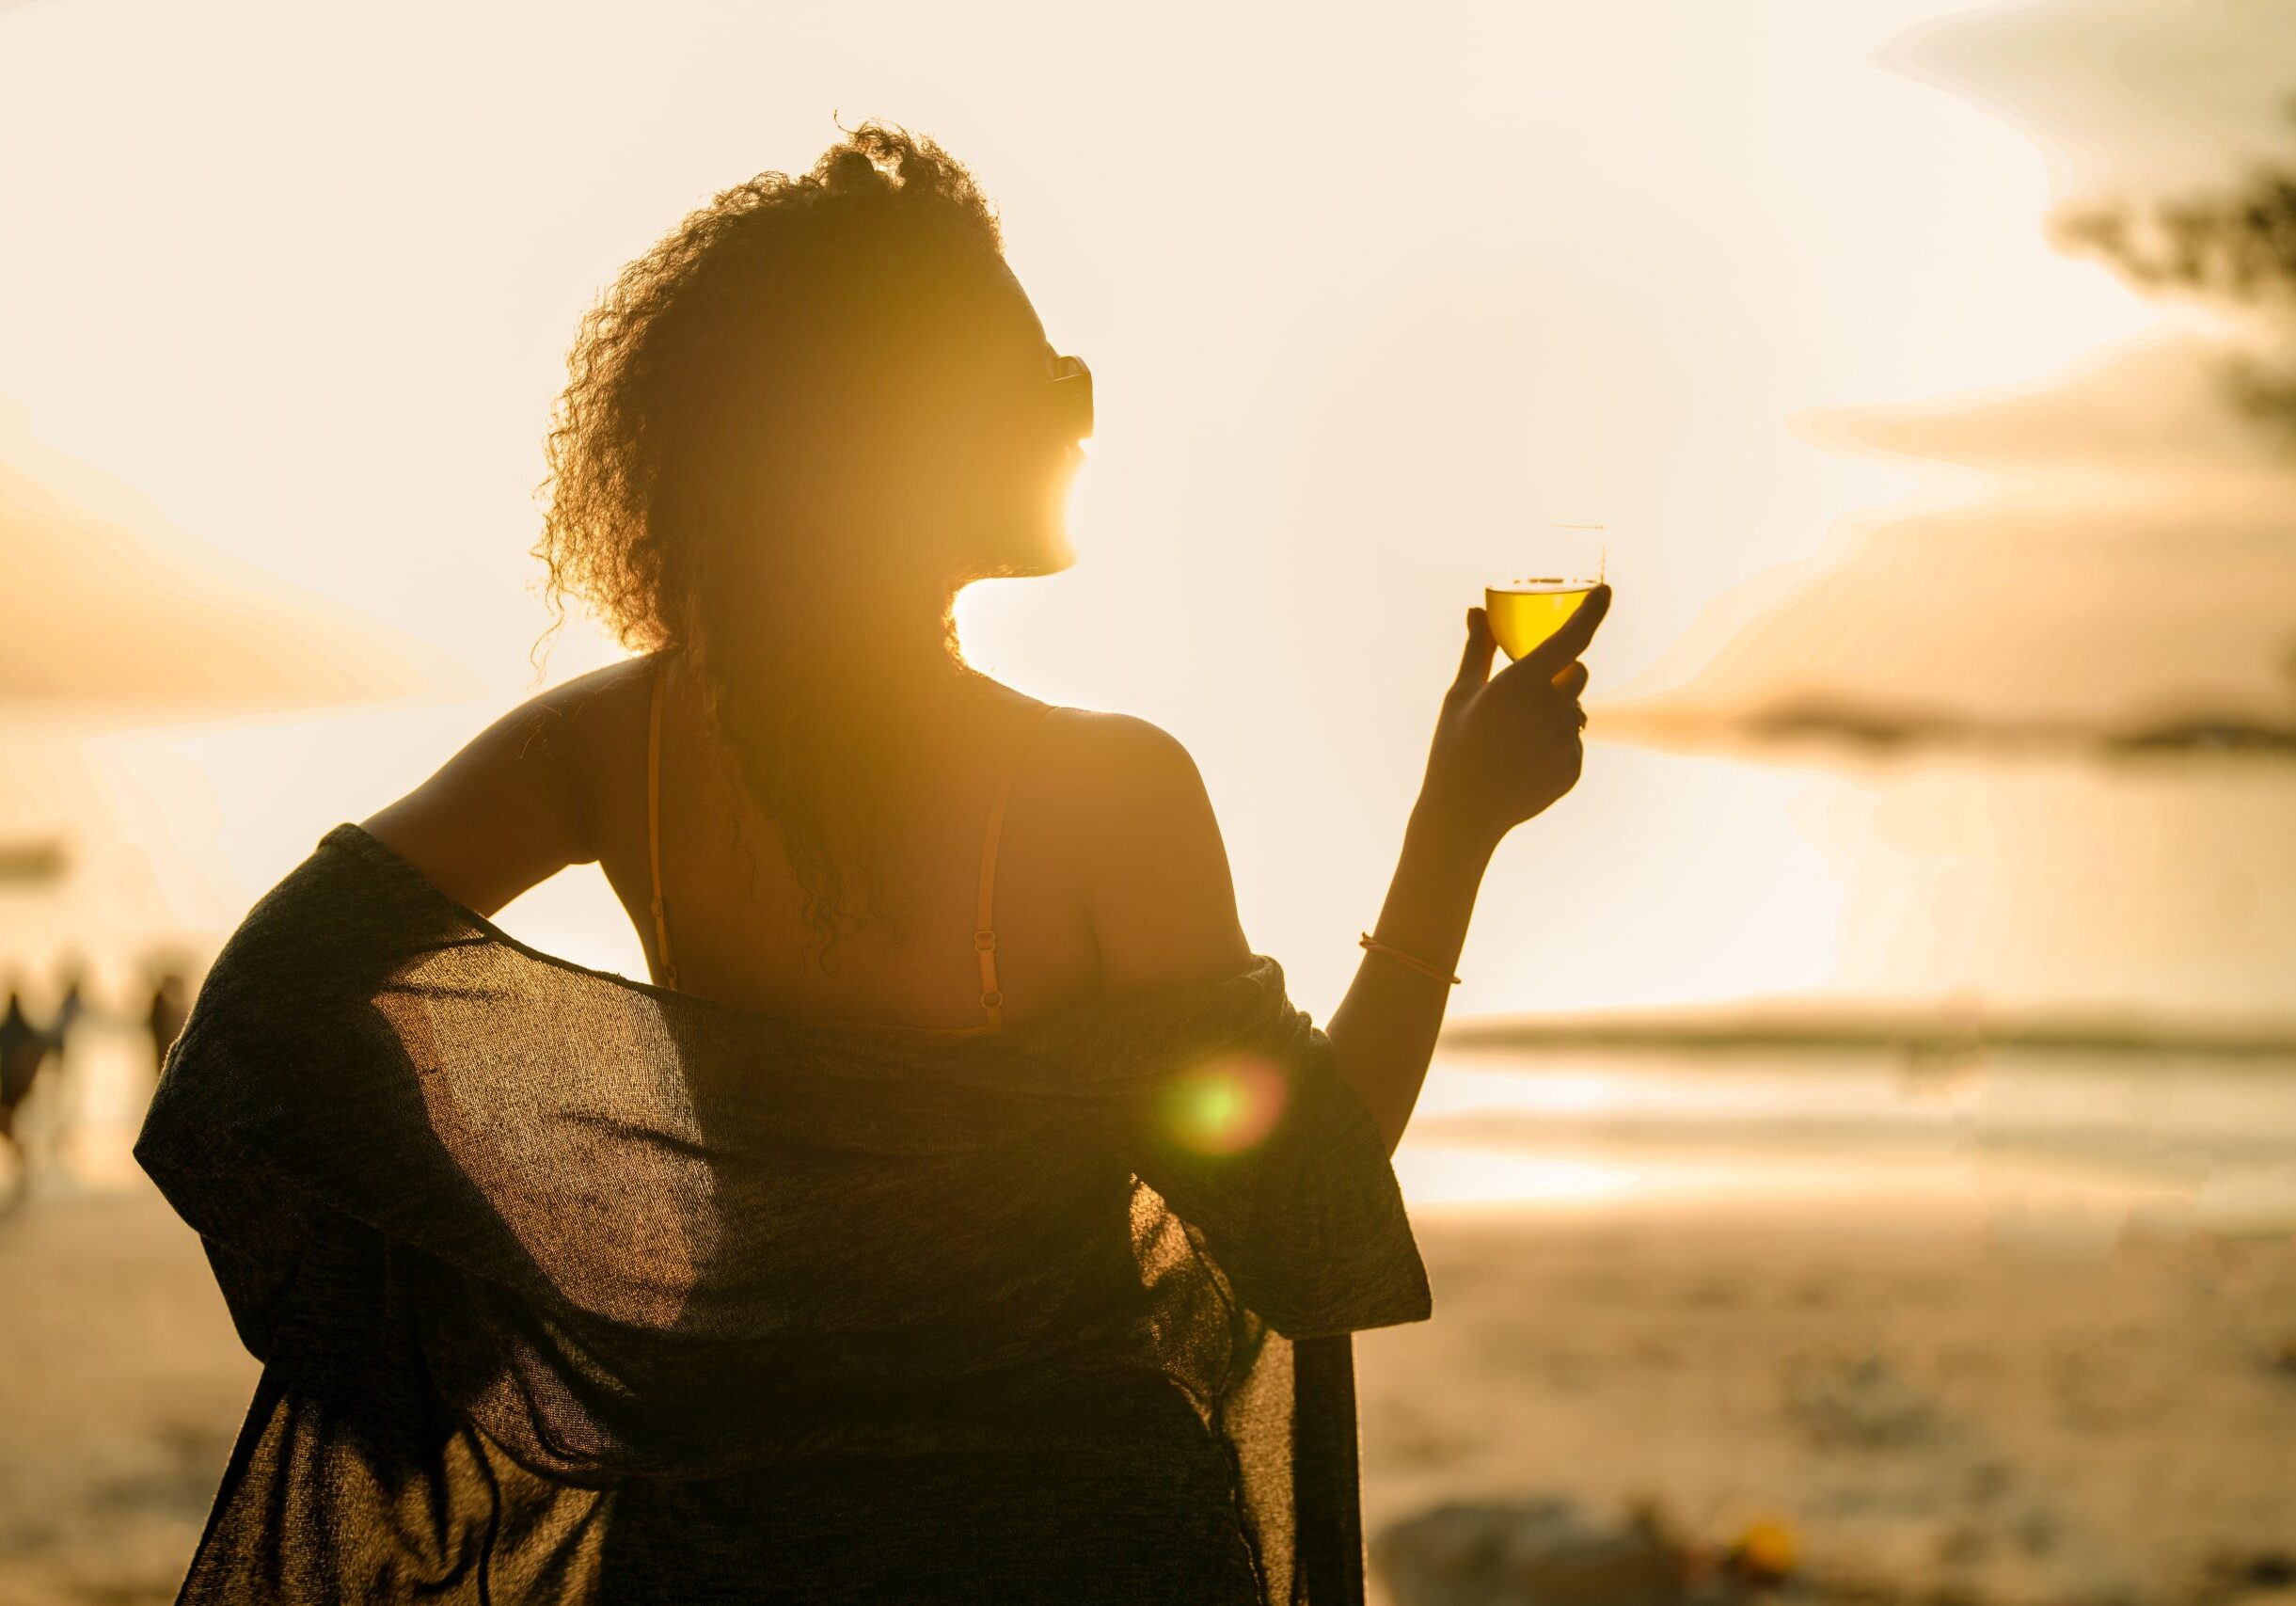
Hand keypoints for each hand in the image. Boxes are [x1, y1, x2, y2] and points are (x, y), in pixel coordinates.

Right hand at [1416, 584, 1611, 852]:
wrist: (1463, 813)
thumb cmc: (1455, 747)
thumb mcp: (1461, 694)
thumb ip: (1478, 649)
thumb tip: (1477, 611)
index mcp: (1521, 684)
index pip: (1572, 638)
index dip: (1592, 611)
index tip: (1605, 592)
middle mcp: (1550, 709)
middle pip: (1579, 673)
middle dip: (1562, 673)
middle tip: (1528, 691)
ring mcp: (1565, 742)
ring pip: (1575, 711)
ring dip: (1556, 713)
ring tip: (1516, 738)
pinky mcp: (1573, 769)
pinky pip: (1573, 743)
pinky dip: (1555, 744)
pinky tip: (1523, 762)